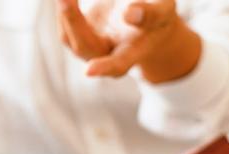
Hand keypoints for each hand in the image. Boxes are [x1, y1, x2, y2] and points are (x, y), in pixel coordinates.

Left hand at [57, 0, 201, 82]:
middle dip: (74, 22)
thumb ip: (151, 15)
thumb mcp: (163, 11)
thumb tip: (129, 14)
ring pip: (69, 37)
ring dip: (65, 13)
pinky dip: (65, 5)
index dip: (105, 68)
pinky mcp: (76, 35)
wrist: (141, 19)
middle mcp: (106, 56)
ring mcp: (89, 48)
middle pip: (84, 47)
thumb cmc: (156, 16)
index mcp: (131, 54)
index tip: (89, 71)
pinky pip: (64, 22)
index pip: (117, 64)